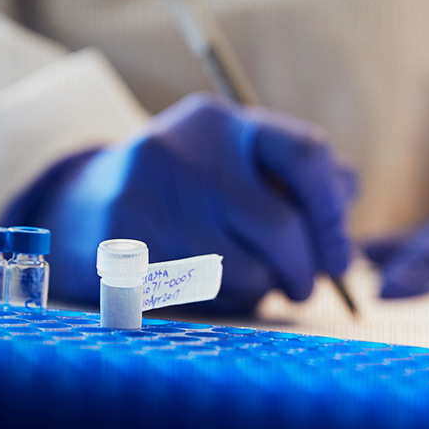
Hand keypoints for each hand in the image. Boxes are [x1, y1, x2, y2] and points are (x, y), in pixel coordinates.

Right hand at [23, 93, 357, 312]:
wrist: (81, 208)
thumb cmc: (185, 191)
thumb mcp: (233, 162)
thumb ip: (296, 176)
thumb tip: (347, 194)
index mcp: (220, 122)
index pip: (306, 154)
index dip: (334, 213)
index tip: (340, 256)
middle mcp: (185, 151)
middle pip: (282, 226)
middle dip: (305, 271)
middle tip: (303, 287)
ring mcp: (151, 198)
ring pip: (246, 273)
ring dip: (259, 292)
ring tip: (241, 280)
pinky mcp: (124, 248)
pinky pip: (202, 299)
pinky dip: (218, 305)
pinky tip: (202, 289)